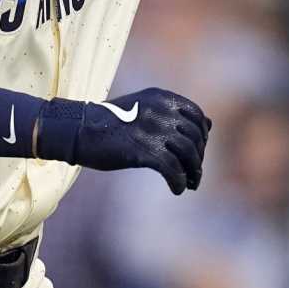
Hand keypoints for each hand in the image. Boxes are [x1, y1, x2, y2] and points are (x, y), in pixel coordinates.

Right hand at [38, 88, 211, 194]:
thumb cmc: (110, 122)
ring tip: (190, 184)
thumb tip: (209, 125)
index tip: (197, 151)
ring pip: (188, 153)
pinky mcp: (144, 150)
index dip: (202, 136)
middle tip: (195, 174)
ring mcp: (154, 129)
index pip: (197, 116)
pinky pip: (172, 169)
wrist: (79, 130)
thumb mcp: (144, 108)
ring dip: (193, 172)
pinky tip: (176, 189)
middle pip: (195, 137)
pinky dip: (178, 181)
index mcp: (162, 98)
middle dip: (198, 157)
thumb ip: (172, 114)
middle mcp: (162, 110)